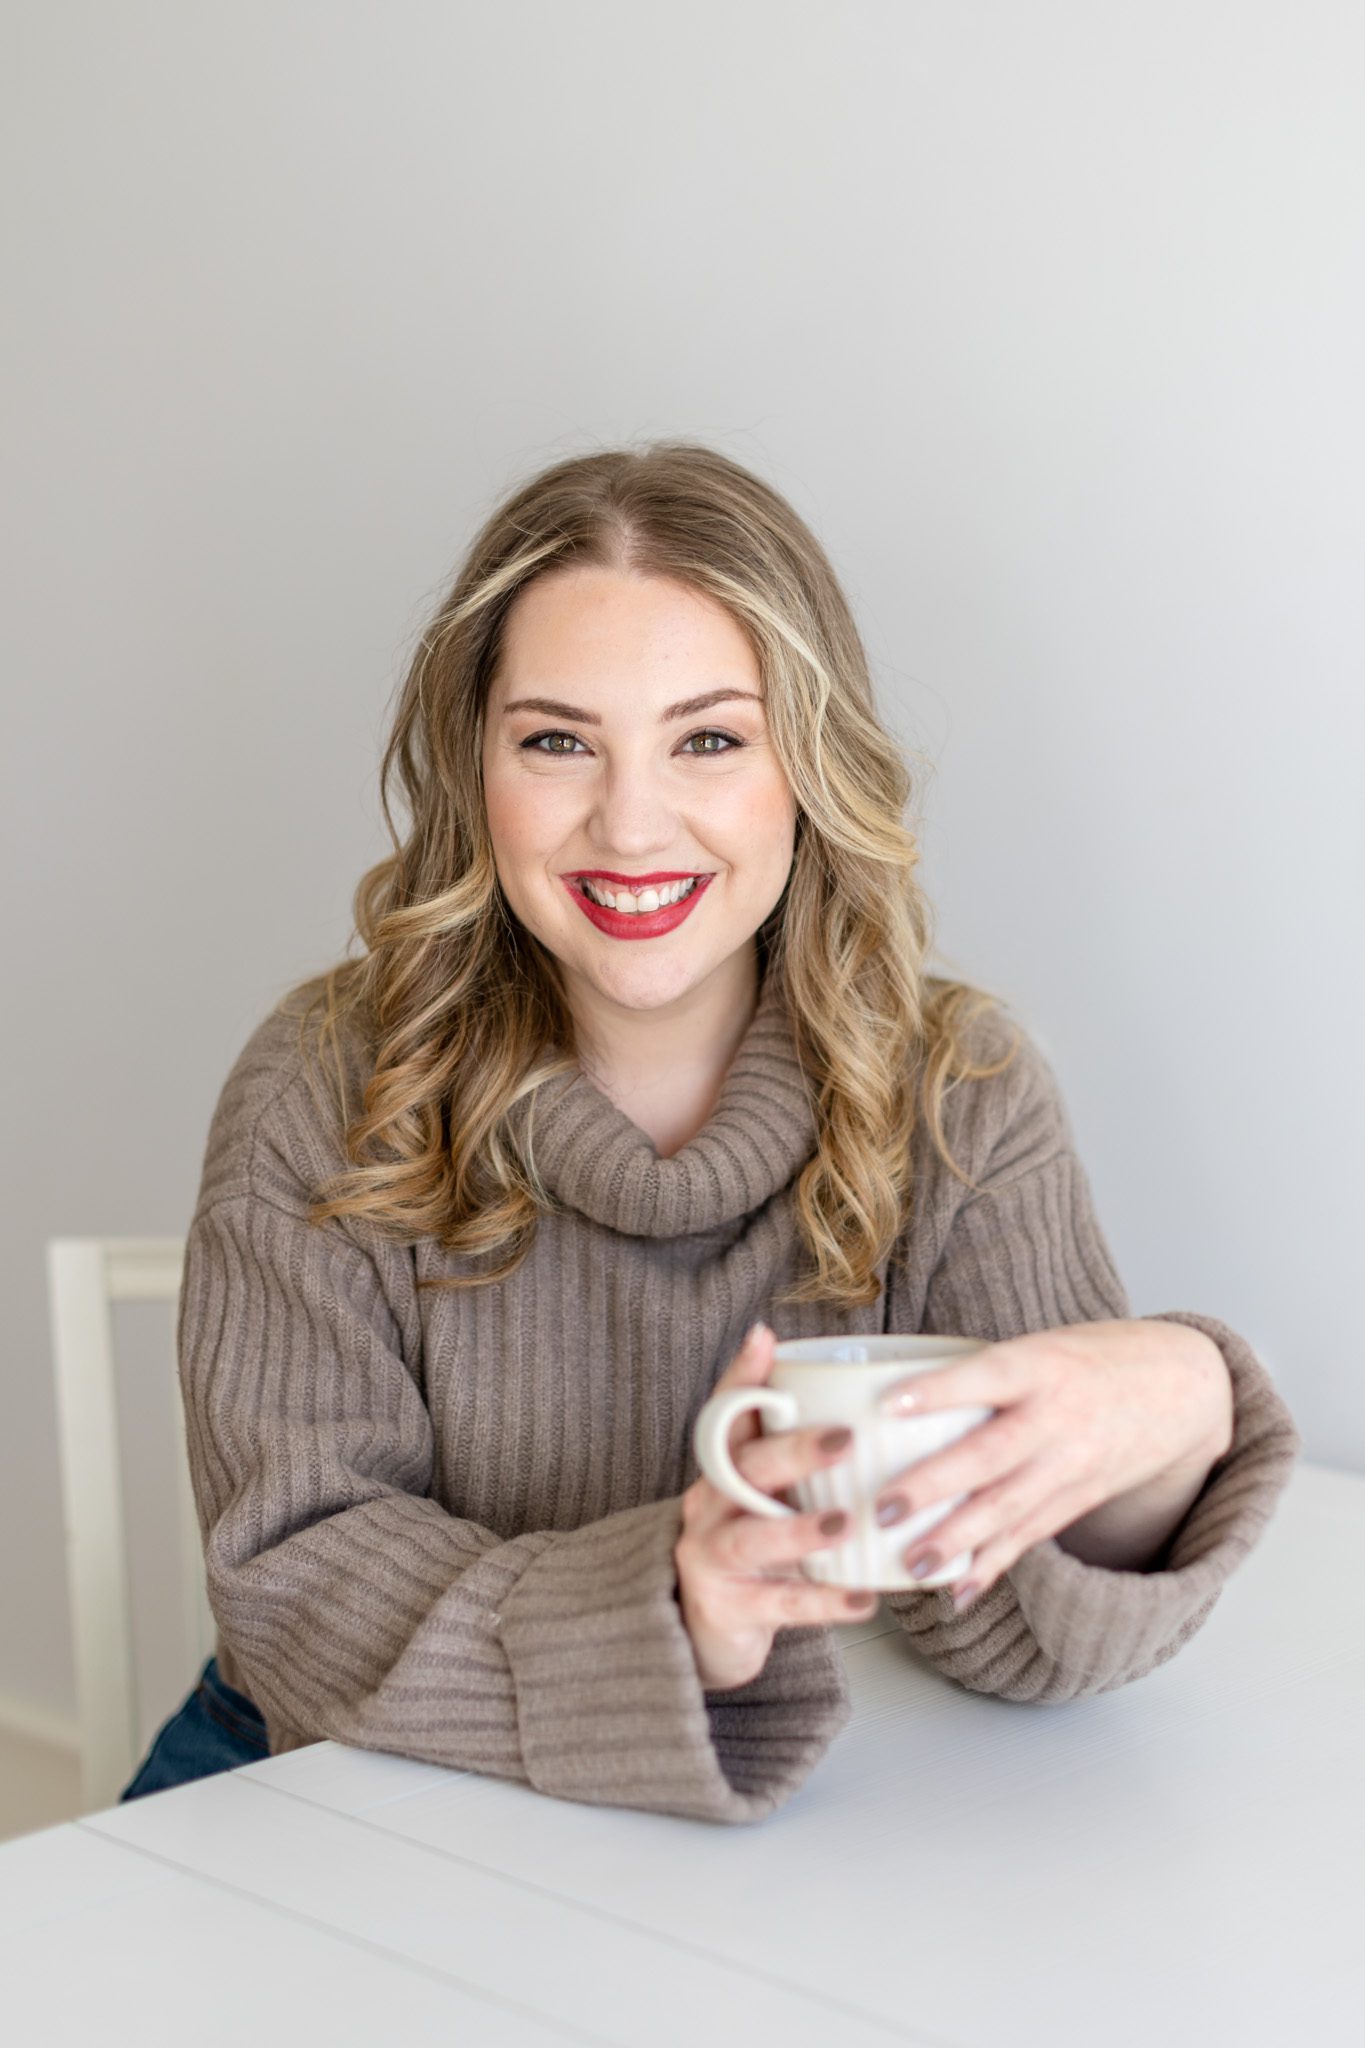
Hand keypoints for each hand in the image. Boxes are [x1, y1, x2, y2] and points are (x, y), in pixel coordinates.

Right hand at [675, 1323, 878, 1689]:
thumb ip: (798, 1457)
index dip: (743, 1377)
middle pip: (743, 1469)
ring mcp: (711, 1557)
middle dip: (794, 1451)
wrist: (707, 1630)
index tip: (765, 1340)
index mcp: (722, 1471)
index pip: (726, 1414)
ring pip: (752, 1538)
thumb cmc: (755, 1552)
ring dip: (800, 1529)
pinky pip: (778, 1603)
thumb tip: (856, 1402)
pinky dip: (822, 1601)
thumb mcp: (767, 1498)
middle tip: (845, 1439)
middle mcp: (709, 1506)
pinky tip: (862, 1599)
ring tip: (845, 1523)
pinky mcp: (726, 1608)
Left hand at [870, 1318, 1233, 1606]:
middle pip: (990, 1454)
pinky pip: (1031, 1535)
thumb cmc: (1095, 1356)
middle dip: (934, 1485)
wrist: (1186, 1384)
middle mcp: (1057, 1417)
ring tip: (911, 1564)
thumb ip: (984, 1372)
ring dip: (957, 1540)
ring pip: (1009, 1507)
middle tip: (882, 1508)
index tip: (888, 1405)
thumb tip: (898, 1400)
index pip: (987, 1375)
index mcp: (1042, 1365)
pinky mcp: (1080, 1497)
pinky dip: (993, 1565)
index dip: (939, 1390)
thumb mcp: (1043, 1344)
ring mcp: (1072, 1463)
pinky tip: (959, 1590)